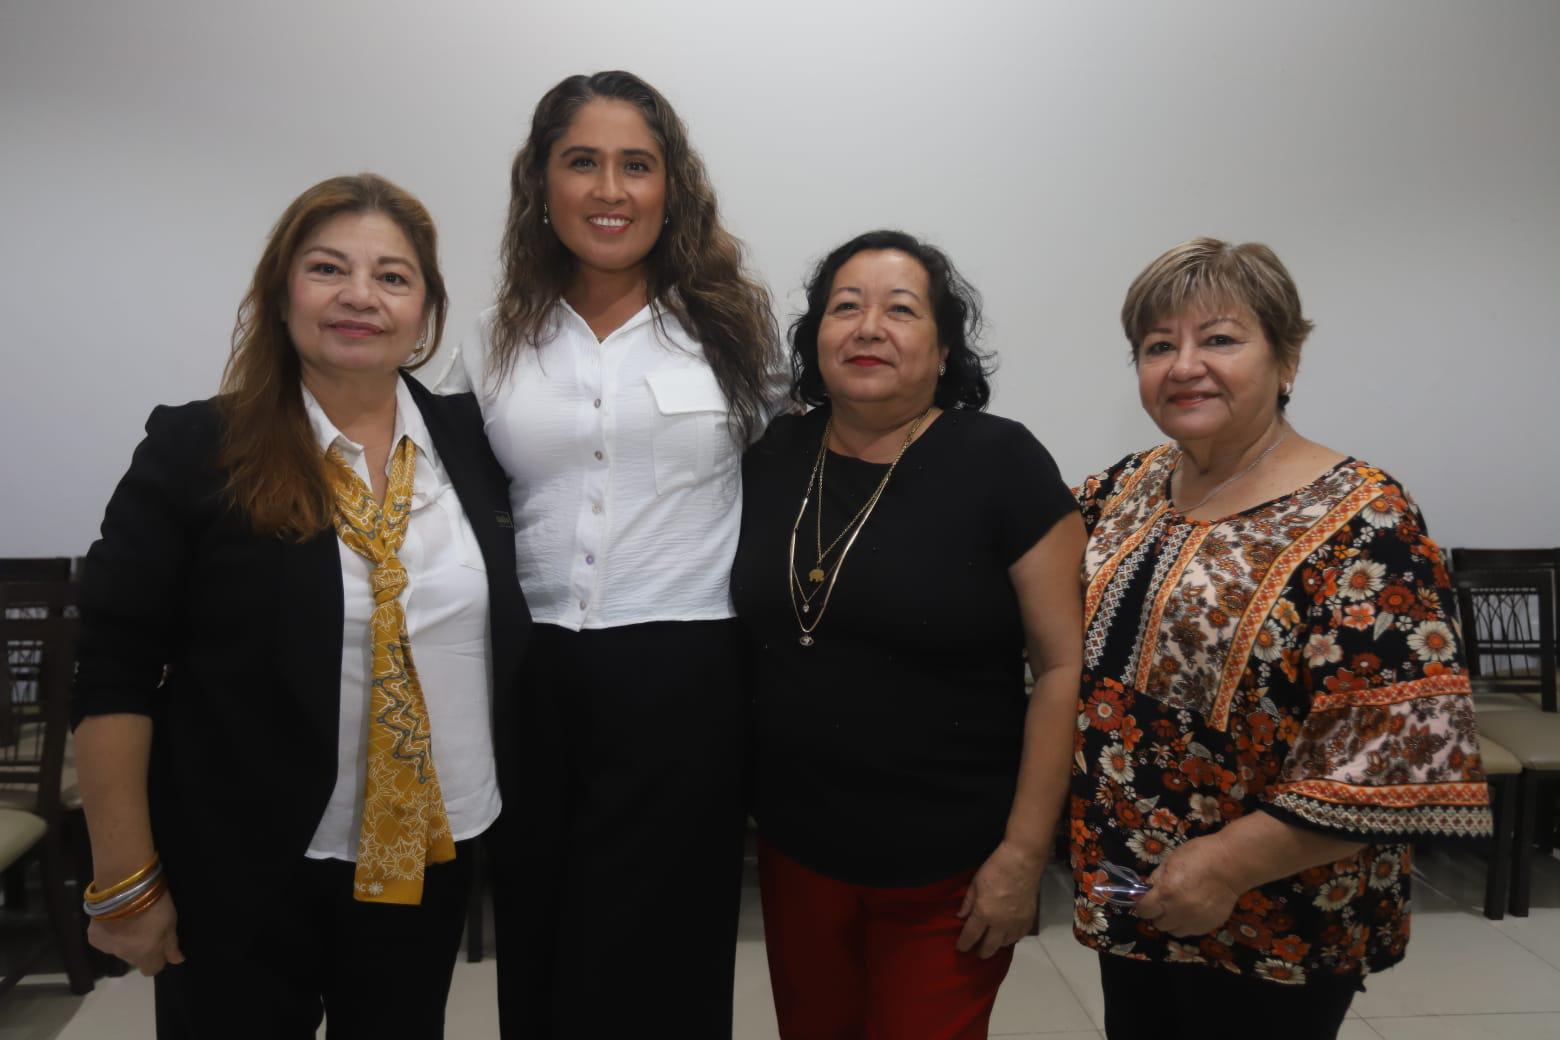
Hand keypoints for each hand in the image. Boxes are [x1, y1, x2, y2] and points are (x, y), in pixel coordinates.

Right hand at [87, 890, 183, 975]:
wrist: (123, 888)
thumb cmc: (154, 904)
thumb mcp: (170, 922)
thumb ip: (171, 945)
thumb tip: (177, 961)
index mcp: (145, 954)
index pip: (151, 969)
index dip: (157, 959)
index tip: (159, 945)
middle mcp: (125, 956)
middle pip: (135, 958)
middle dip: (140, 947)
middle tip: (144, 926)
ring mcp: (107, 947)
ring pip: (119, 948)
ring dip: (124, 939)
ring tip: (128, 919)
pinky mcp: (93, 937)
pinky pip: (104, 940)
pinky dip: (109, 932)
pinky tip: (113, 918)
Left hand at [955, 841, 1041, 958]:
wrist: (1022, 862)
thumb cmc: (995, 869)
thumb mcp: (975, 883)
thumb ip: (968, 902)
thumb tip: (961, 917)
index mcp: (984, 913)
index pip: (971, 936)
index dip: (964, 944)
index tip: (960, 948)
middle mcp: (1000, 923)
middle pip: (989, 947)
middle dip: (981, 952)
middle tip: (977, 951)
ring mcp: (1016, 923)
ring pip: (1005, 944)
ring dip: (997, 945)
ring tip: (992, 942)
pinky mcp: (1028, 919)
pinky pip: (1019, 937)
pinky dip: (1011, 939)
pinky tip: (1007, 935)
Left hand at [1133, 834, 1243, 936]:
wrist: (1232, 864)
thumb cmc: (1199, 856)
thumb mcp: (1171, 860)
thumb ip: (1157, 877)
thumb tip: (1147, 890)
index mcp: (1166, 893)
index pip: (1144, 911)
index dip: (1143, 906)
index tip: (1147, 901)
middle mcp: (1178, 911)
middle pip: (1158, 924)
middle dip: (1158, 914)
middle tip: (1165, 903)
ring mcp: (1195, 921)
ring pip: (1174, 931)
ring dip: (1173, 922)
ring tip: (1180, 908)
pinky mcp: (1209, 925)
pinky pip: (1192, 931)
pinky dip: (1189, 924)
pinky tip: (1194, 910)